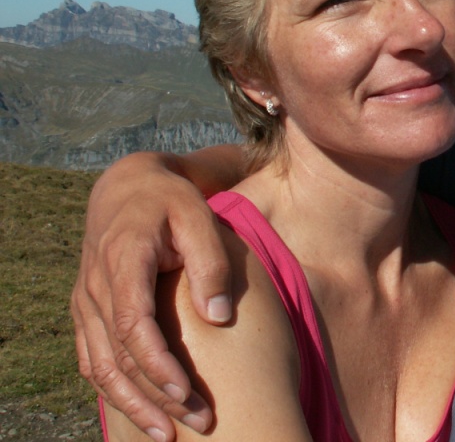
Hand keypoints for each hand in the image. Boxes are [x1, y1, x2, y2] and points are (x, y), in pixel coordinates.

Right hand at [71, 151, 237, 440]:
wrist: (127, 187)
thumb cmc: (171, 201)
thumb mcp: (198, 217)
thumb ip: (210, 263)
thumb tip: (218, 317)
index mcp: (124, 261)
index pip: (133, 326)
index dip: (157, 365)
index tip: (186, 394)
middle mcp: (96, 287)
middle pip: (117, 357)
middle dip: (154, 397)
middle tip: (194, 425)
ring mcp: (86, 302)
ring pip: (99, 367)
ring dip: (132, 404)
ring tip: (167, 434)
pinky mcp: (87, 312)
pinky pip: (92, 360)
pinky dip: (113, 390)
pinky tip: (141, 411)